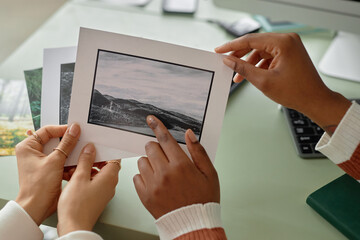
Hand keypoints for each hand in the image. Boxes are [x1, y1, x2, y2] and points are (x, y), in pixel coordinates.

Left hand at [15, 124, 80, 224]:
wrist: (37, 207)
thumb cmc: (37, 187)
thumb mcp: (55, 161)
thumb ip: (67, 144)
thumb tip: (74, 130)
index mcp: (28, 147)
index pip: (47, 131)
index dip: (62, 130)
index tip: (75, 130)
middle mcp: (33, 152)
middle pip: (55, 141)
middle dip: (68, 145)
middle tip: (79, 142)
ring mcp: (42, 161)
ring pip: (61, 152)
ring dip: (70, 157)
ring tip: (77, 158)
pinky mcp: (50, 169)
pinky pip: (63, 161)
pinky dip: (69, 165)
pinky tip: (73, 169)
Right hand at [57, 143, 120, 235]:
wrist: (74, 227)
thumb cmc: (77, 207)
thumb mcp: (79, 177)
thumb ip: (86, 160)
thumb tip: (90, 149)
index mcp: (110, 177)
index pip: (114, 158)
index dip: (105, 151)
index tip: (95, 147)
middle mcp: (110, 184)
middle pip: (106, 165)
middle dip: (93, 159)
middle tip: (82, 157)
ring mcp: (104, 192)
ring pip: (98, 174)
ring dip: (87, 169)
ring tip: (74, 169)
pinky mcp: (96, 198)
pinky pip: (93, 183)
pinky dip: (85, 178)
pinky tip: (72, 178)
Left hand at [133, 115, 219, 218]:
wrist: (194, 225)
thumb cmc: (203, 199)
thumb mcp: (210, 174)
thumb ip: (199, 152)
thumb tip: (189, 134)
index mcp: (181, 165)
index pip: (165, 139)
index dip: (157, 126)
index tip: (151, 119)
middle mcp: (165, 173)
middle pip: (151, 147)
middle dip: (157, 148)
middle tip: (166, 157)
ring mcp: (153, 185)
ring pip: (142, 161)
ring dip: (150, 162)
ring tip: (161, 171)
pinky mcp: (145, 196)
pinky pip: (137, 177)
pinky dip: (144, 176)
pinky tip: (156, 182)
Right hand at [215, 33, 350, 133]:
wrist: (315, 100)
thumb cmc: (297, 91)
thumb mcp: (263, 81)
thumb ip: (243, 68)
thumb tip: (229, 61)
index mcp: (283, 42)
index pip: (251, 40)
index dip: (232, 46)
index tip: (220, 51)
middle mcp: (288, 40)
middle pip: (256, 43)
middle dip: (240, 54)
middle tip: (226, 62)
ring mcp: (290, 46)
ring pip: (261, 50)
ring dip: (249, 62)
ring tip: (238, 74)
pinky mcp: (289, 53)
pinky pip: (269, 55)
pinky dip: (259, 64)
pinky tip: (251, 74)